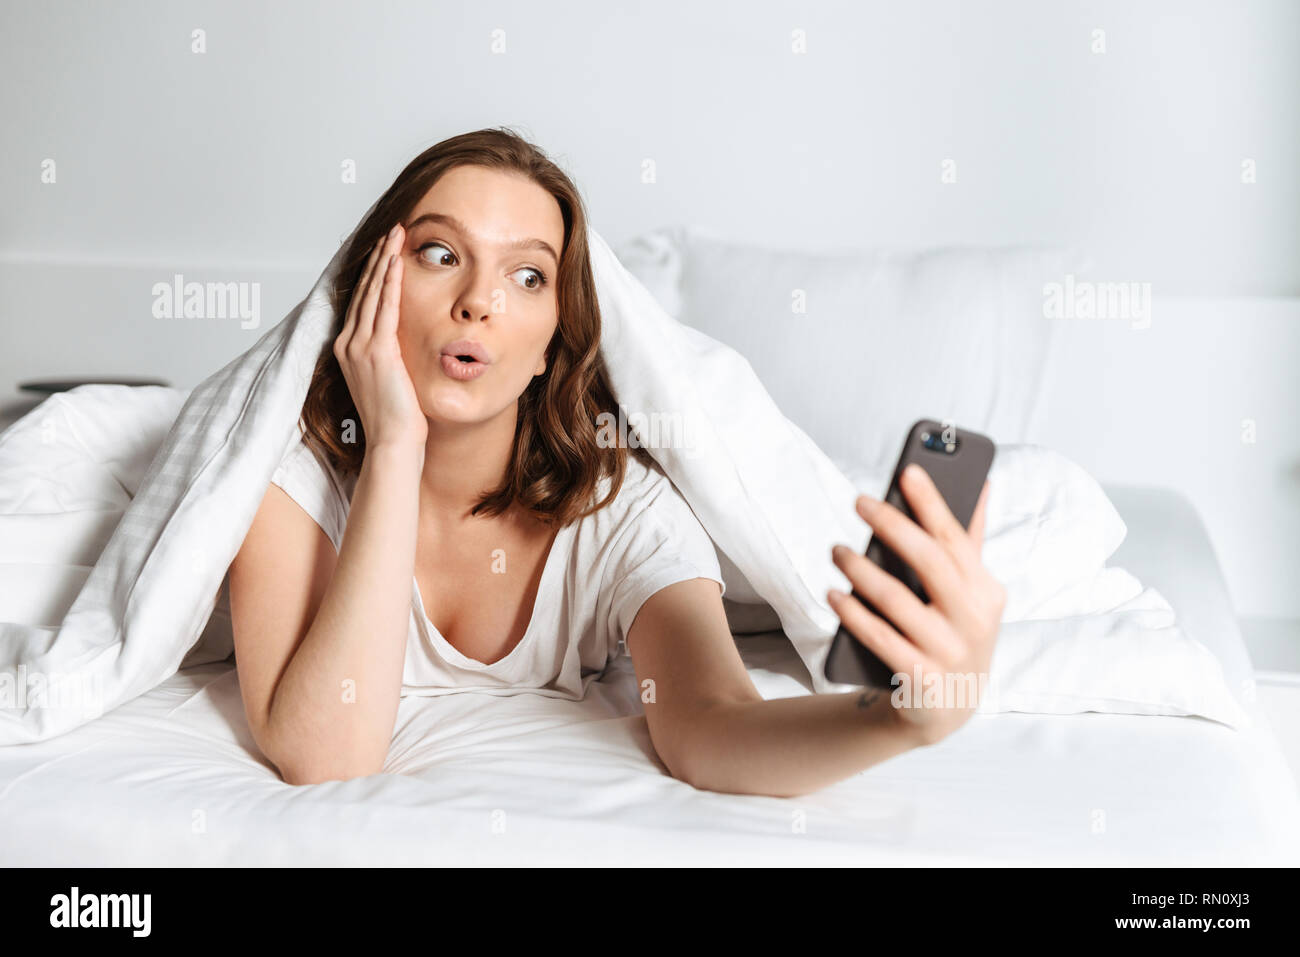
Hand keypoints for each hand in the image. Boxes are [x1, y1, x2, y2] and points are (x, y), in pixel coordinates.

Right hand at [333, 223, 427, 450]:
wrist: (392, 442)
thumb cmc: (396, 418)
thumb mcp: (390, 378)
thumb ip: (391, 355)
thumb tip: (404, 341)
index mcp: (349, 349)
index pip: (362, 301)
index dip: (374, 273)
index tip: (386, 250)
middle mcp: (348, 344)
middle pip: (364, 290)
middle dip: (378, 257)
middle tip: (392, 231)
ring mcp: (359, 347)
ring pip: (373, 293)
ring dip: (384, 261)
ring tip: (396, 235)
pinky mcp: (376, 352)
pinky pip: (384, 308)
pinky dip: (390, 282)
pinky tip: (396, 262)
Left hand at [829, 464, 1005, 745]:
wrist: (947, 710)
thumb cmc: (952, 633)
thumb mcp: (969, 593)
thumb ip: (969, 542)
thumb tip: (979, 483)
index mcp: (987, 591)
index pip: (956, 538)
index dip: (932, 503)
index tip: (907, 470)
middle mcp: (974, 621)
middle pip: (930, 562)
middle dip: (893, 526)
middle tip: (860, 501)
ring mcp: (950, 653)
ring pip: (897, 601)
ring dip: (861, 571)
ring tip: (836, 550)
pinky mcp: (922, 680)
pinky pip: (879, 638)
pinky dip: (853, 614)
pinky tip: (833, 595)